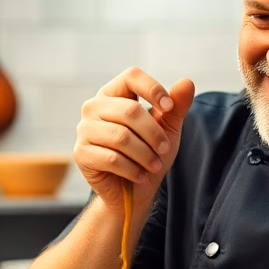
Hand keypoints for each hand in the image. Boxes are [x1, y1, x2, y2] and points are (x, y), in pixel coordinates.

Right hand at [74, 68, 195, 209]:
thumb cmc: (148, 154)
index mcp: (114, 94)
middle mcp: (94, 107)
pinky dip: (132, 170)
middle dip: (154, 133)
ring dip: (145, 155)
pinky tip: (139, 175)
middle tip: (165, 149)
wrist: (132, 191)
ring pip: (121, 137)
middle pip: (130, 110)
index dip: (153, 89)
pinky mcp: (81, 153)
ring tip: (154, 165)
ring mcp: (84, 130)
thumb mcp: (167, 129)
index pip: (131, 77)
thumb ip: (176, 107)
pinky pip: (111, 159)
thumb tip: (187, 82)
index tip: (169, 108)